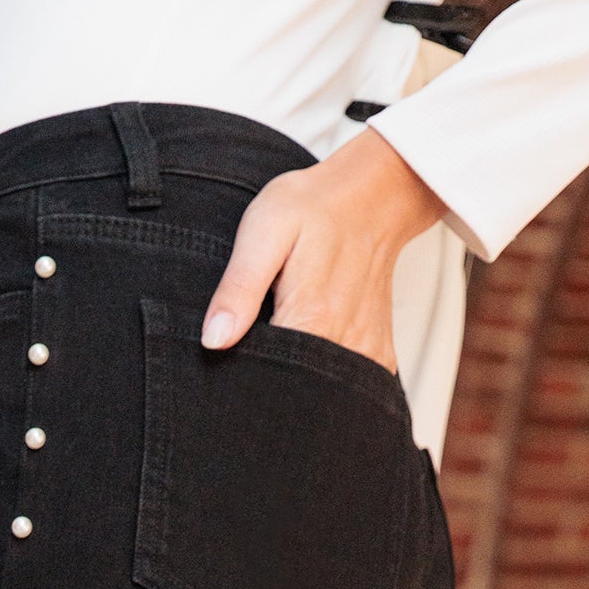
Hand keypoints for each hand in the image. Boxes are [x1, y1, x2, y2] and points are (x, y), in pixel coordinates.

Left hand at [202, 131, 444, 372]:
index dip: (243, 375)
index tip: (236, 356)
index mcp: (311, 321)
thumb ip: (239, 288)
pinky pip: (347, 385)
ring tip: (288, 338)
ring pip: (320, 392)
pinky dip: (325, 376)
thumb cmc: (316, 208)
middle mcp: (343, 345)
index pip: (265, 380)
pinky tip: (313, 345)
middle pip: (294, 391)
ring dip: (298, 377)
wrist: (372, 195)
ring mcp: (364, 353)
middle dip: (270, 382)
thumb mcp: (263, 232)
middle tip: (261, 340)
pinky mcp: (376, 354)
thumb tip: (213, 339)